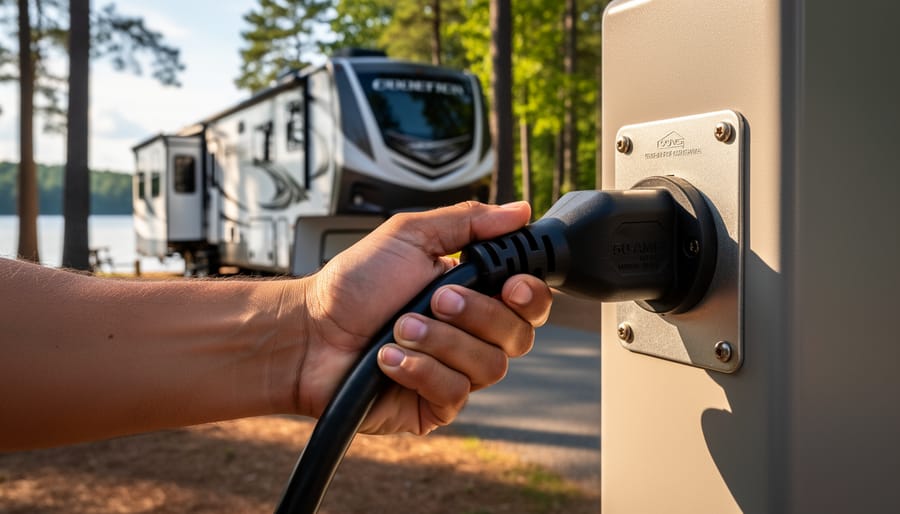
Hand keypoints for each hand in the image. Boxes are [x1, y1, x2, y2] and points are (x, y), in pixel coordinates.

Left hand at [297, 201, 552, 434]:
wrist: (309, 332)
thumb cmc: (353, 285)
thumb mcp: (409, 236)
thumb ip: (468, 222)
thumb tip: (519, 211)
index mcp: (473, 294)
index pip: (528, 303)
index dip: (530, 296)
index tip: (511, 286)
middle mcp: (470, 335)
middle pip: (518, 336)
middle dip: (476, 314)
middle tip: (436, 299)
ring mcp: (454, 372)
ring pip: (488, 367)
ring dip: (440, 342)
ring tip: (399, 328)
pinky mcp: (434, 405)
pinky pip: (454, 393)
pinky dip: (419, 369)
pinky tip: (389, 359)